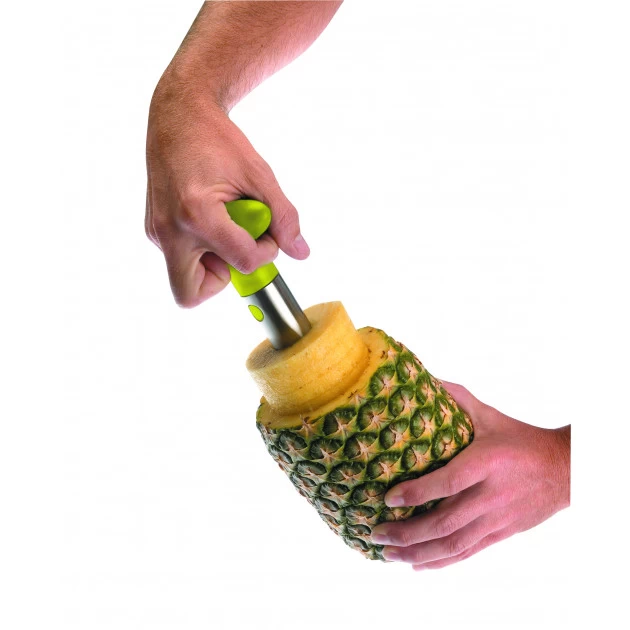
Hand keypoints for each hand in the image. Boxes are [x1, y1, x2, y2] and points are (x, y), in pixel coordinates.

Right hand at [145, 67, 308, 307]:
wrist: (178, 116)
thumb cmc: (217, 140)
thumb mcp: (259, 174)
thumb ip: (283, 216)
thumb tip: (300, 252)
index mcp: (197, 214)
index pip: (241, 261)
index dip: (265, 252)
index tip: (266, 233)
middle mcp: (169, 229)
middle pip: (190, 295)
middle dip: (222, 280)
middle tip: (234, 249)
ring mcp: (156, 232)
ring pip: (185, 278)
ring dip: (213, 261)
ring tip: (225, 224)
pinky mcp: (153, 229)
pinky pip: (180, 257)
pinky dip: (202, 248)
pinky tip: (210, 216)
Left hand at [370, 381, 570, 569]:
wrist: (564, 470)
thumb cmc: (519, 439)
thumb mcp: (489, 415)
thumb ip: (456, 398)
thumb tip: (423, 379)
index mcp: (486, 462)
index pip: (449, 482)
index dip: (417, 493)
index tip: (388, 497)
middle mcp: (491, 495)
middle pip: (446, 522)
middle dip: (407, 532)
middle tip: (376, 531)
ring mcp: (497, 519)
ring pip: (454, 544)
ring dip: (418, 552)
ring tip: (388, 553)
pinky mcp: (501, 534)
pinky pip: (468, 553)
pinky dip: (440, 562)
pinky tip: (416, 564)